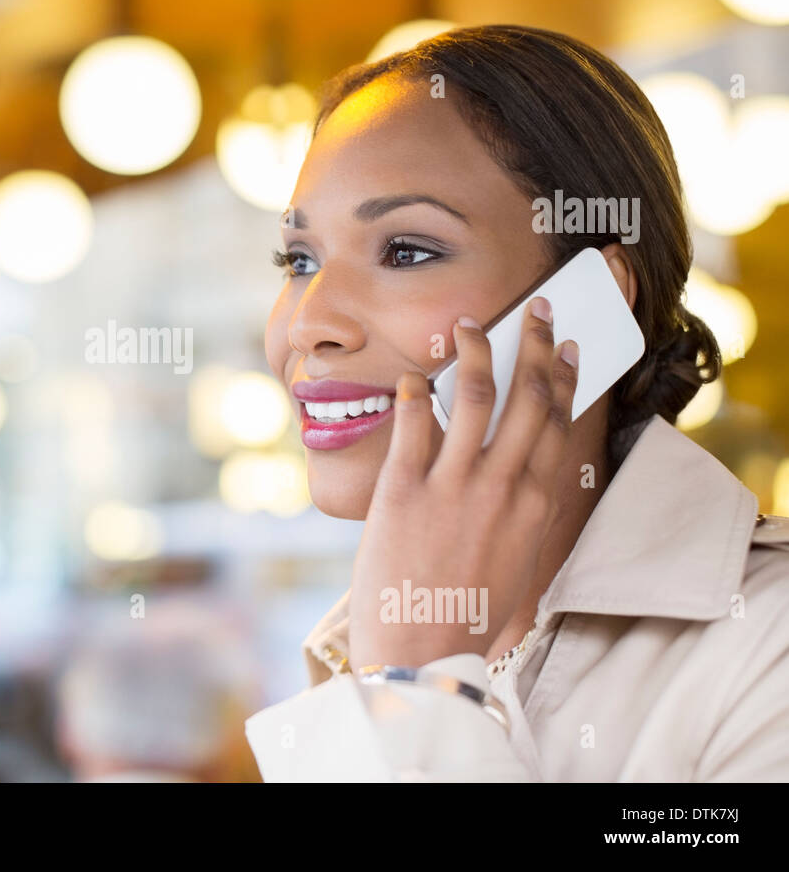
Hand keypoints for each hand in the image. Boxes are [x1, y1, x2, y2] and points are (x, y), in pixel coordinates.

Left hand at [346, 297, 578, 668]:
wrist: (422, 654)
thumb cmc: (466, 618)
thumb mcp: (514, 567)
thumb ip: (518, 519)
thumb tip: (516, 485)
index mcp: (534, 506)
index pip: (556, 425)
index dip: (560, 379)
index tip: (562, 348)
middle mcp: (501, 487)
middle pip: (525, 399)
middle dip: (531, 346)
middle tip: (533, 310)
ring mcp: (453, 485)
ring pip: (471, 398)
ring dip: (473, 354)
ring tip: (468, 324)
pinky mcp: (403, 490)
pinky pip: (412, 426)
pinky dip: (412, 395)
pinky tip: (410, 377)